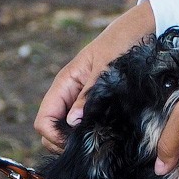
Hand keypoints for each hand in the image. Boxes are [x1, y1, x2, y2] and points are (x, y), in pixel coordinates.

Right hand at [34, 1, 155, 153]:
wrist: (136, 32)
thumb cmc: (119, 44)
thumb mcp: (104, 70)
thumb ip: (87, 96)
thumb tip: (72, 122)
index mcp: (64, 84)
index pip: (43, 121)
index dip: (53, 136)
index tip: (75, 143)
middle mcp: (66, 95)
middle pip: (49, 130)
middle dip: (61, 143)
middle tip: (87, 146)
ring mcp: (77, 101)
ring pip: (63, 131)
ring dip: (74, 140)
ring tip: (96, 141)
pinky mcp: (91, 105)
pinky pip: (80, 126)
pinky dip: (86, 135)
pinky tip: (102, 135)